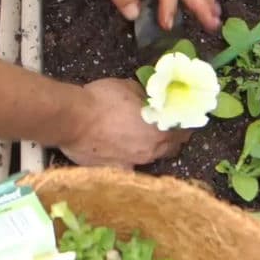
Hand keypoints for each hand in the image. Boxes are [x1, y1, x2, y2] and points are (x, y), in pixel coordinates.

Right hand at [59, 78, 191, 168]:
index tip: (184, 120)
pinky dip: (129, 162)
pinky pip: (129, 169)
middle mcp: (151, 151)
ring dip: (153, 150)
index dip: (186, 124)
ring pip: (152, 159)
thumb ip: (145, 97)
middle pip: (172, 148)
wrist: (73, 119)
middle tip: (168, 129)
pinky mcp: (115, 172)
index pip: (185, 131)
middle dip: (173, 139)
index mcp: (160, 129)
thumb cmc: (102, 100)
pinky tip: (123, 154)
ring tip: (144, 139)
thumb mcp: (130, 87)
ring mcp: (134, 164)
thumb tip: (148, 99)